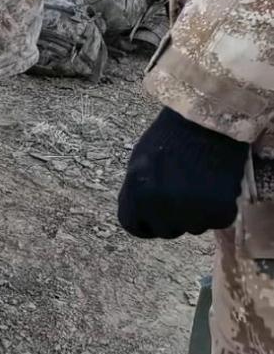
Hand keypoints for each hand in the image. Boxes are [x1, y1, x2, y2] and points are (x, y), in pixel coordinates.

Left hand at [118, 108, 248, 238]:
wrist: (208, 123)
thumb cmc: (170, 138)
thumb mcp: (139, 164)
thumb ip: (138, 193)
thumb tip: (141, 212)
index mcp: (136, 196)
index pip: (133, 226)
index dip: (143, 220)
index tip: (153, 214)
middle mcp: (161, 210)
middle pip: (164, 230)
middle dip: (171, 217)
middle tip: (181, 193)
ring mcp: (193, 214)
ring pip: (192, 227)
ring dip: (195, 213)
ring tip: (199, 183)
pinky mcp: (220, 214)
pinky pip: (215, 220)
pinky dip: (217, 208)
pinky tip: (215, 185)